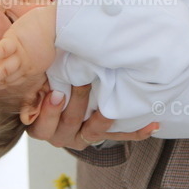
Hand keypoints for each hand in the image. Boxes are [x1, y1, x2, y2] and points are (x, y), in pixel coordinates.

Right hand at [0, 5, 56, 92]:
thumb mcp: (45, 51)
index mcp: (32, 67)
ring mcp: (20, 54)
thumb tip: (26, 54)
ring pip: (2, 70)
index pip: (12, 79)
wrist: (61, 21)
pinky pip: (1, 50)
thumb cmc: (54, 32)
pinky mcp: (16, 41)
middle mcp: (25, 65)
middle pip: (6, 78)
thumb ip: (34, 56)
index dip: (0, 84)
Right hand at [26, 83, 159, 149]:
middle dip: (76, 102)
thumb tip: (40, 51)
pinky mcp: (102, 136)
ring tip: (110, 105)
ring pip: (94, 132)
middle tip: (83, 82)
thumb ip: (36, 76)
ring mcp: (83, 137)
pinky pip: (119, 136)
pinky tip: (152, 125)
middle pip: (69, 124)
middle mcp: (61, 136)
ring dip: (103, 117)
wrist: (61, 93)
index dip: (49, 111)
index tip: (55, 92)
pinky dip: (136, 131)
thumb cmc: (45, 82)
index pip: (42, 125)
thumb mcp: (36, 81)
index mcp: (40, 126)